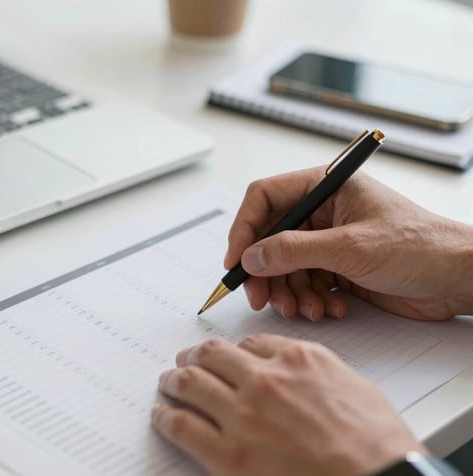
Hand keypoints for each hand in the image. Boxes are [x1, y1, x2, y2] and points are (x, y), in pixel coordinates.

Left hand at [151, 335, 426, 475]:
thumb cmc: (378, 445)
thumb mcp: (355, 388)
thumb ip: (319, 373)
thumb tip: (301, 374)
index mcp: (297, 360)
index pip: (250, 343)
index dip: (233, 349)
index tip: (225, 355)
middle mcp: (264, 380)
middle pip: (213, 356)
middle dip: (195, 357)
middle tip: (185, 361)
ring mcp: (243, 416)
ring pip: (190, 383)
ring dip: (174, 380)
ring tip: (168, 382)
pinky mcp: (228, 454)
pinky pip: (181, 426)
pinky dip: (166, 417)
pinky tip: (162, 415)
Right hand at [225, 167, 472, 320]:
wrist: (460, 280)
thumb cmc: (421, 247)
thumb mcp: (350, 248)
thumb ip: (294, 251)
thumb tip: (251, 256)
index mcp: (327, 187)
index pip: (265, 198)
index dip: (244, 228)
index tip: (236, 260)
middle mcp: (324, 211)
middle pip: (270, 238)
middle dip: (266, 271)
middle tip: (261, 298)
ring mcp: (330, 241)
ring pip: (285, 266)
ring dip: (290, 292)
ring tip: (305, 309)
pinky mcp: (338, 268)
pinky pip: (306, 283)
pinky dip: (310, 300)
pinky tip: (330, 309)